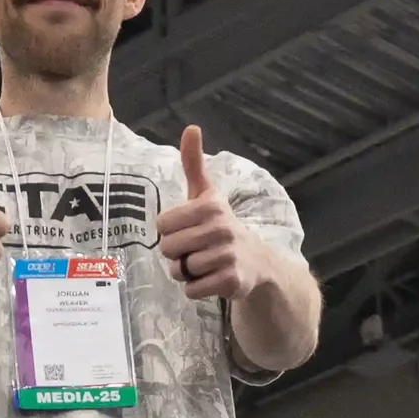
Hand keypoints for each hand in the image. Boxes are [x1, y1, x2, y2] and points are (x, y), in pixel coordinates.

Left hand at [155, 123, 260, 300]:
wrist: (256, 262)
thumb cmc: (220, 225)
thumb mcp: (206, 194)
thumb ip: (193, 163)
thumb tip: (191, 127)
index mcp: (210, 206)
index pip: (162, 225)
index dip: (170, 231)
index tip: (188, 230)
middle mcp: (220, 228)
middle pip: (168, 248)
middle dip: (176, 254)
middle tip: (194, 250)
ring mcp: (227, 255)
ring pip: (179, 270)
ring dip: (185, 272)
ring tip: (203, 265)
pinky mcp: (231, 281)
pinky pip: (191, 290)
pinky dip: (195, 289)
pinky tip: (209, 279)